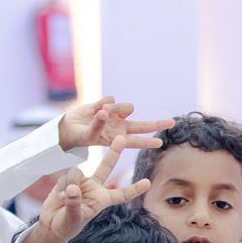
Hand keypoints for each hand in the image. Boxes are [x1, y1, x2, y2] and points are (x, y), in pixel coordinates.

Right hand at [21, 145, 154, 242]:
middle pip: (106, 166)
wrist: (52, 224)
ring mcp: (81, 183)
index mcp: (103, 199)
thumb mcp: (74, 217)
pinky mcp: (67, 181)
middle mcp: (94, 188)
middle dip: (114, 152)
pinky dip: (62, 186)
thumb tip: (73, 188)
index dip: (134, 189)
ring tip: (63, 198)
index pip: (122, 194)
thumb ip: (74, 203)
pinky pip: (65, 176)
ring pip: (77, 173)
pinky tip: (58, 197)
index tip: (148, 183)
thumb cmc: (67, 225)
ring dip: (70, 183)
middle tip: (121, 138)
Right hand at [56, 96, 173, 154]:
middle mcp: (121, 127)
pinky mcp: (108, 105)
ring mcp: (116, 115)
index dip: (147, 142)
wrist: (69, 127)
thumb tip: (105, 113)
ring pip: (126, 107)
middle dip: (158, 123)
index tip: (159, 143)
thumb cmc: (80, 136)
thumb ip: (98, 125)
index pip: (136, 141)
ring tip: (100, 113)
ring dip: (115, 108)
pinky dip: (100, 104)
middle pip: (143, 125)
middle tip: (172, 122)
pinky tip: (91, 111)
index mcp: (118, 139)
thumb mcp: (89, 136)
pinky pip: (110, 99)